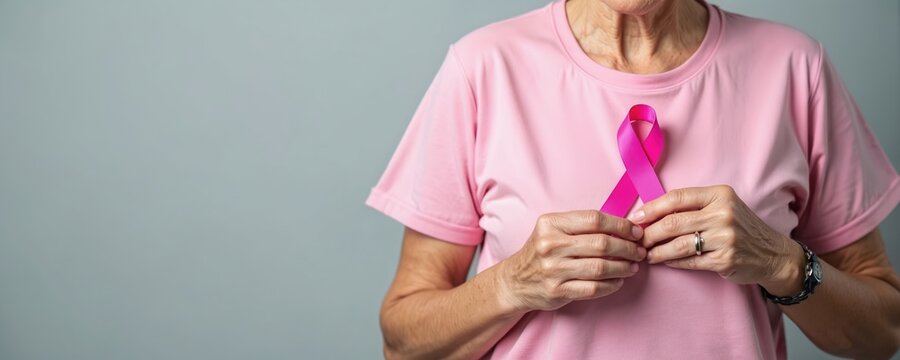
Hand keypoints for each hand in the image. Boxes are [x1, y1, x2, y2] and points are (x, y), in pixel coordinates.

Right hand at [498, 210, 646, 311]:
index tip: (636, 232)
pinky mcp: (557, 291)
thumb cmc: (541, 252)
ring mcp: (553, 269)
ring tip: (633, 266)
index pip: (594, 220)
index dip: (621, 225)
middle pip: (601, 244)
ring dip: (623, 267)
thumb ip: (582, 226)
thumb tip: (624, 226)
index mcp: (551, 224)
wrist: (515, 281)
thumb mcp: (553, 230)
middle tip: (640, 251)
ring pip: (600, 268)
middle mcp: (550, 245)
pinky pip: (594, 288)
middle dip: (628, 248)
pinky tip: (619, 281)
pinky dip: (612, 285)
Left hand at [630, 185, 804, 292]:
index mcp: (720, 195)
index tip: (635, 217)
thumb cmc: (739, 228)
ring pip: (678, 244)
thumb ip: (692, 207)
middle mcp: (723, 214)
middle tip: (636, 240)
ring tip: (645, 254)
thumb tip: (650, 213)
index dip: (651, 208)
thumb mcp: (722, 207)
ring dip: (656, 250)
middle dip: (649, 233)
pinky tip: (663, 261)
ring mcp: (726, 238)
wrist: (773, 254)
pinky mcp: (725, 259)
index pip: (676, 198)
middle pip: (673, 222)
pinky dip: (672, 262)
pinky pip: (689, 261)